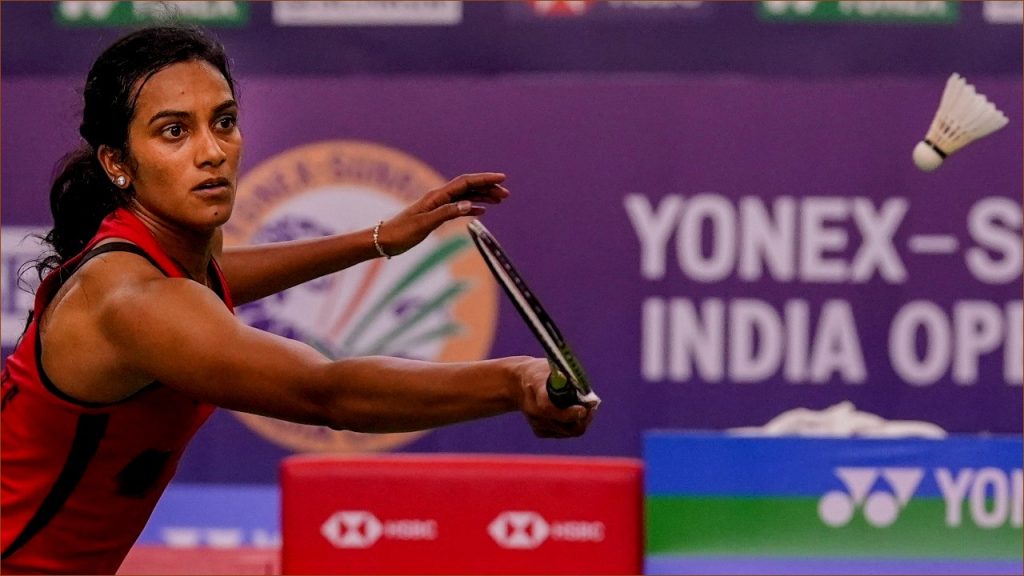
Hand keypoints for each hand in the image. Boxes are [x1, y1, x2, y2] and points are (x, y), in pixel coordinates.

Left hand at [378, 172, 509, 256]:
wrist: (383, 240)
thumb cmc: (401, 232)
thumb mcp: (424, 224)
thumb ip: (446, 213)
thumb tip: (469, 204)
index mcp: (437, 196)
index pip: (465, 183)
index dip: (484, 179)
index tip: (501, 178)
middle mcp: (438, 197)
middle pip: (468, 188)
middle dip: (488, 188)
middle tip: (506, 194)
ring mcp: (437, 205)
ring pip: (465, 197)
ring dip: (483, 197)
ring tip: (500, 200)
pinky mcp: (435, 215)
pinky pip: (458, 208)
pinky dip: (472, 208)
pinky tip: (482, 211)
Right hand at [513, 357, 594, 438]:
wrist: (516, 384)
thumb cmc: (541, 372)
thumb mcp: (553, 366)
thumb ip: (570, 380)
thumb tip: (590, 399)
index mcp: (536, 391)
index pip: (549, 409)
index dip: (569, 413)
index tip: (584, 409)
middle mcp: (535, 412)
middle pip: (565, 427)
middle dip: (583, 419)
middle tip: (591, 407)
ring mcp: (537, 424)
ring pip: (569, 431)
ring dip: (579, 420)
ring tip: (582, 405)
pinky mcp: (540, 432)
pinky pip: (564, 432)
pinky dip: (571, 423)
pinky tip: (568, 410)